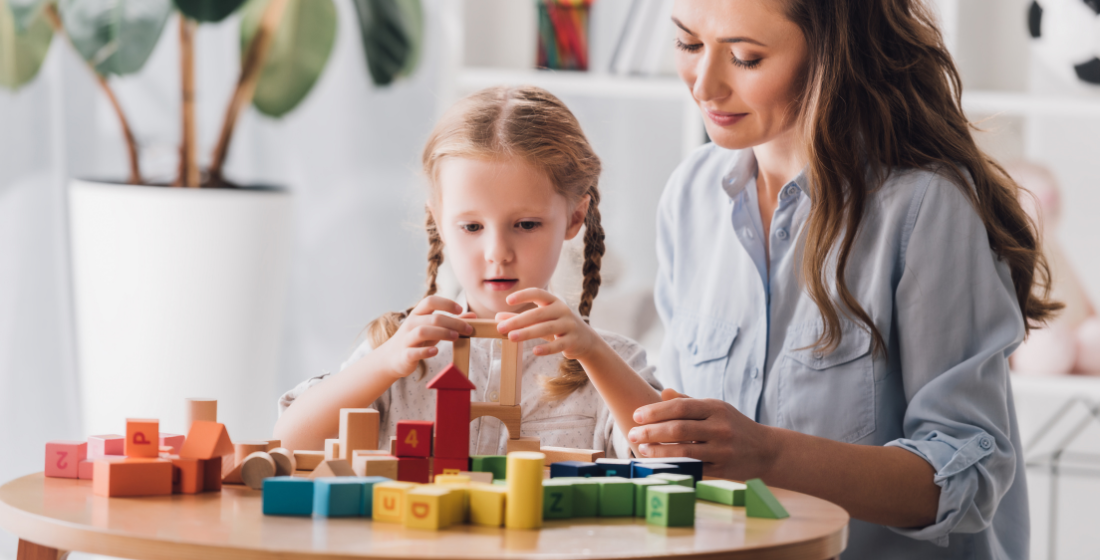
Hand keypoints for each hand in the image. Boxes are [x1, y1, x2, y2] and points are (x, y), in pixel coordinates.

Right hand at [377, 296, 473, 377]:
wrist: (392, 357)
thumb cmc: (417, 340)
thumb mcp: (434, 328)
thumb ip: (452, 321)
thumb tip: (473, 315)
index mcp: (418, 314)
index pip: (430, 301)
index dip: (446, 303)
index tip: (460, 309)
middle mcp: (411, 324)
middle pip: (433, 318)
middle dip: (452, 322)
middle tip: (468, 329)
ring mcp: (406, 339)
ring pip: (422, 331)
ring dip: (441, 333)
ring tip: (455, 337)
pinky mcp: (404, 355)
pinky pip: (414, 351)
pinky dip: (425, 351)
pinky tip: (435, 352)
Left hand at [495, 288, 601, 359]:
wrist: (586, 340)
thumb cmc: (558, 327)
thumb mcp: (541, 320)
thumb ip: (521, 318)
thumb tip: (498, 318)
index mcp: (554, 301)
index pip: (538, 293)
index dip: (524, 295)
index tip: (508, 301)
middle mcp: (562, 310)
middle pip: (538, 313)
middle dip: (518, 320)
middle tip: (501, 327)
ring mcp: (569, 325)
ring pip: (546, 328)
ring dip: (527, 332)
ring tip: (511, 337)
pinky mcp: (573, 340)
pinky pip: (559, 344)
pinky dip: (547, 349)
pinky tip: (535, 351)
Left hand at [628, 389, 778, 480]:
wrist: (766, 450)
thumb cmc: (733, 426)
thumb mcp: (715, 409)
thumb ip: (688, 402)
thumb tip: (663, 392)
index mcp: (715, 408)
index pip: (680, 407)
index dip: (655, 411)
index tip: (636, 416)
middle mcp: (720, 427)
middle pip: (679, 429)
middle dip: (651, 431)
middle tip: (632, 433)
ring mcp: (722, 449)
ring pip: (684, 451)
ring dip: (659, 451)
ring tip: (641, 449)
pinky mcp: (722, 469)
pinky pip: (693, 468)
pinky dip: (674, 466)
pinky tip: (659, 463)